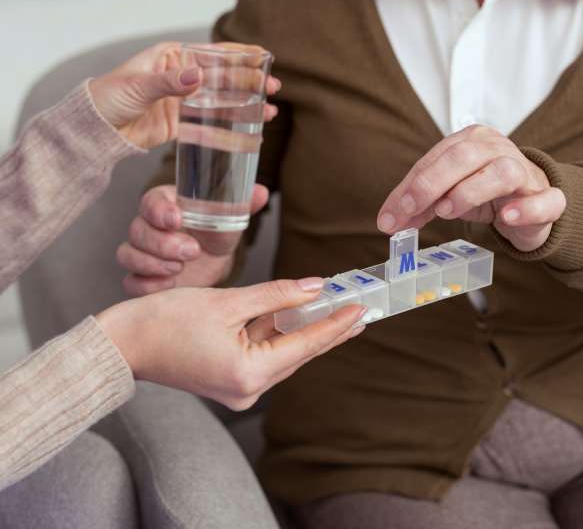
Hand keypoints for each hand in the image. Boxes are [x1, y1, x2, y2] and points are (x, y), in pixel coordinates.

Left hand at [89, 42, 279, 148]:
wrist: (95, 129)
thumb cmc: (109, 97)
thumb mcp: (137, 86)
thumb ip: (168, 83)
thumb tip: (197, 77)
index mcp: (172, 58)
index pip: (212, 54)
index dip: (239, 55)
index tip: (263, 56)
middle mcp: (182, 77)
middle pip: (223, 77)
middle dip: (249, 81)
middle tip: (273, 86)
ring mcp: (184, 101)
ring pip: (222, 100)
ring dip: (246, 103)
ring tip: (270, 107)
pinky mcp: (183, 123)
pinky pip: (211, 123)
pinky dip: (230, 124)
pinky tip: (249, 125)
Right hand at [98, 278, 366, 409]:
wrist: (126, 342)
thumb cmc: (167, 320)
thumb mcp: (229, 301)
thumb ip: (277, 295)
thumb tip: (315, 288)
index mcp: (250, 373)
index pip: (306, 345)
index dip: (336, 324)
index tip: (361, 308)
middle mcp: (249, 388)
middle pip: (299, 352)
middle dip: (328, 328)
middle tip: (359, 310)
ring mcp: (239, 387)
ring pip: (283, 352)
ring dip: (305, 329)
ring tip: (337, 310)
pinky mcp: (230, 379)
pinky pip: (265, 354)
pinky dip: (281, 334)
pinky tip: (299, 317)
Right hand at [117, 184, 268, 294]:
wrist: (213, 261)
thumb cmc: (217, 232)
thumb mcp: (230, 216)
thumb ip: (241, 203)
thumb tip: (261, 192)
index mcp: (165, 203)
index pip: (150, 201)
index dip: (160, 211)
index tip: (178, 219)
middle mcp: (148, 225)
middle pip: (137, 230)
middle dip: (163, 243)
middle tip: (191, 251)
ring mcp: (142, 252)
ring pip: (128, 254)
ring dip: (153, 263)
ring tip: (180, 269)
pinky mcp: (142, 277)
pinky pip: (131, 281)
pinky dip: (147, 285)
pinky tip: (169, 285)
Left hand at [377, 125, 566, 251]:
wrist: (531, 202)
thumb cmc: (483, 192)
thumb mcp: (445, 194)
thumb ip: (418, 206)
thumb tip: (387, 222)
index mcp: (469, 141)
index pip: (433, 160)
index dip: (409, 188)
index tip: (390, 217)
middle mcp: (497, 149)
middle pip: (463, 157)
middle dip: (430, 184)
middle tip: (410, 210)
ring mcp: (525, 172)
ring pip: (501, 172)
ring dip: (470, 191)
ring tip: (448, 210)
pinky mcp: (547, 198)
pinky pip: (545, 200)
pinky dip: (525, 208)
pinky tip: (505, 217)